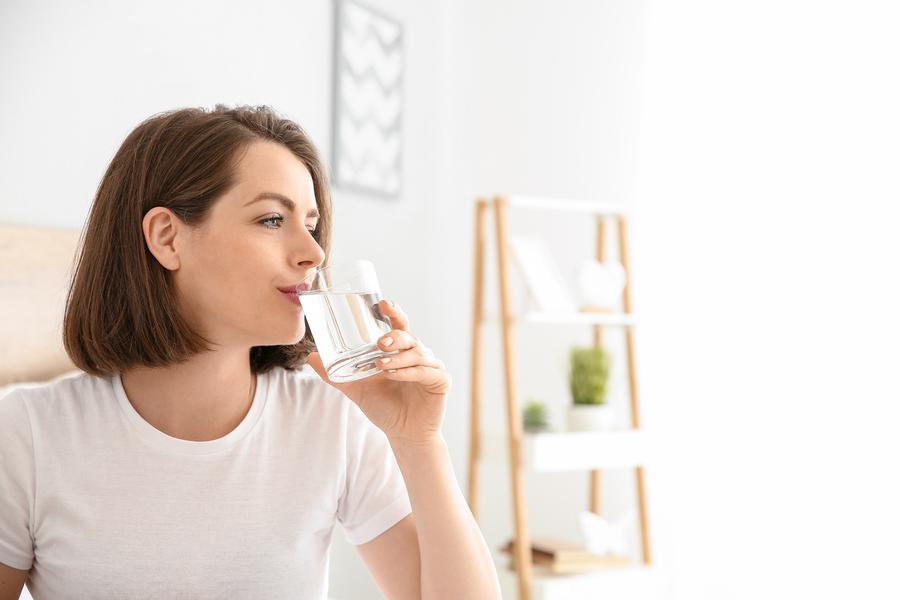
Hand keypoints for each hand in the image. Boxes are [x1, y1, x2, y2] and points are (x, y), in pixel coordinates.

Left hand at [305, 299, 451, 444]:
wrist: (404, 434)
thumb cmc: (384, 408)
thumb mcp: (356, 389)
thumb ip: (336, 374)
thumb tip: (311, 357)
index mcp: (400, 350)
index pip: (399, 325)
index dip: (394, 312)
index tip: (382, 303)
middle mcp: (418, 354)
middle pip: (409, 336)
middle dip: (394, 336)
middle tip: (379, 343)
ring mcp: (431, 366)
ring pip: (417, 353)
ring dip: (398, 358)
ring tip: (381, 365)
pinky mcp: (441, 381)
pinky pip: (426, 371)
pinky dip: (409, 372)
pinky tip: (395, 376)